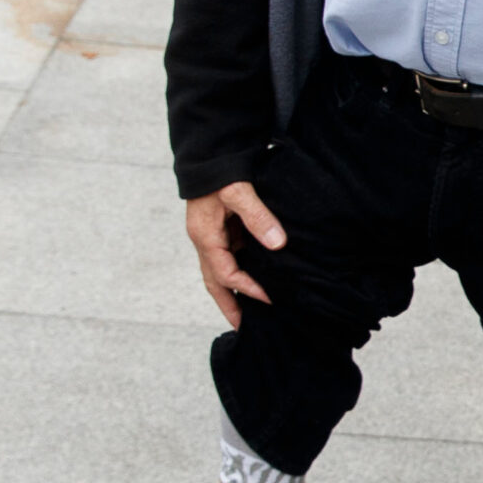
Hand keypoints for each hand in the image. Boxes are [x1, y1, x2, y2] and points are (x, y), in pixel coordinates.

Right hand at [186, 181, 284, 327]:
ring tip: (249, 314)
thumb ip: (257, 217)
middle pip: (215, 282)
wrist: (208, 153)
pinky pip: (229, 259)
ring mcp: (211, 237)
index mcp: (206, 237)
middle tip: (244, 329)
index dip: (247, 289)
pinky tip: (254, 282)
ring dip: (233, 293)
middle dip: (228, 306)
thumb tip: (277, 244)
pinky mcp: (220, 231)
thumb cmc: (220, 172)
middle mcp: (205, 241)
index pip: (226, 274)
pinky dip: (238, 275)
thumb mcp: (238, 192)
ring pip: (220, 273)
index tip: (270, 299)